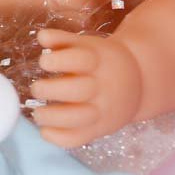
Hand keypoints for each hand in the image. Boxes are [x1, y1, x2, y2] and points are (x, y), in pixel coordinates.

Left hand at [29, 29, 142, 147]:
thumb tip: (41, 36)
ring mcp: (103, 111)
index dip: (59, 60)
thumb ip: (63, 39)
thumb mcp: (88, 45)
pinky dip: (60, 138)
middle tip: (35, 88)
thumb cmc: (101, 60)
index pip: (81, 59)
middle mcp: (102, 87)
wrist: (138, 82)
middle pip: (78, 90)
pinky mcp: (100, 129)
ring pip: (79, 118)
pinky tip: (45, 132)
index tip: (43, 62)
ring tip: (37, 114)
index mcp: (99, 61)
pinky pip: (81, 138)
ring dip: (53, 117)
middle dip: (50, 90)